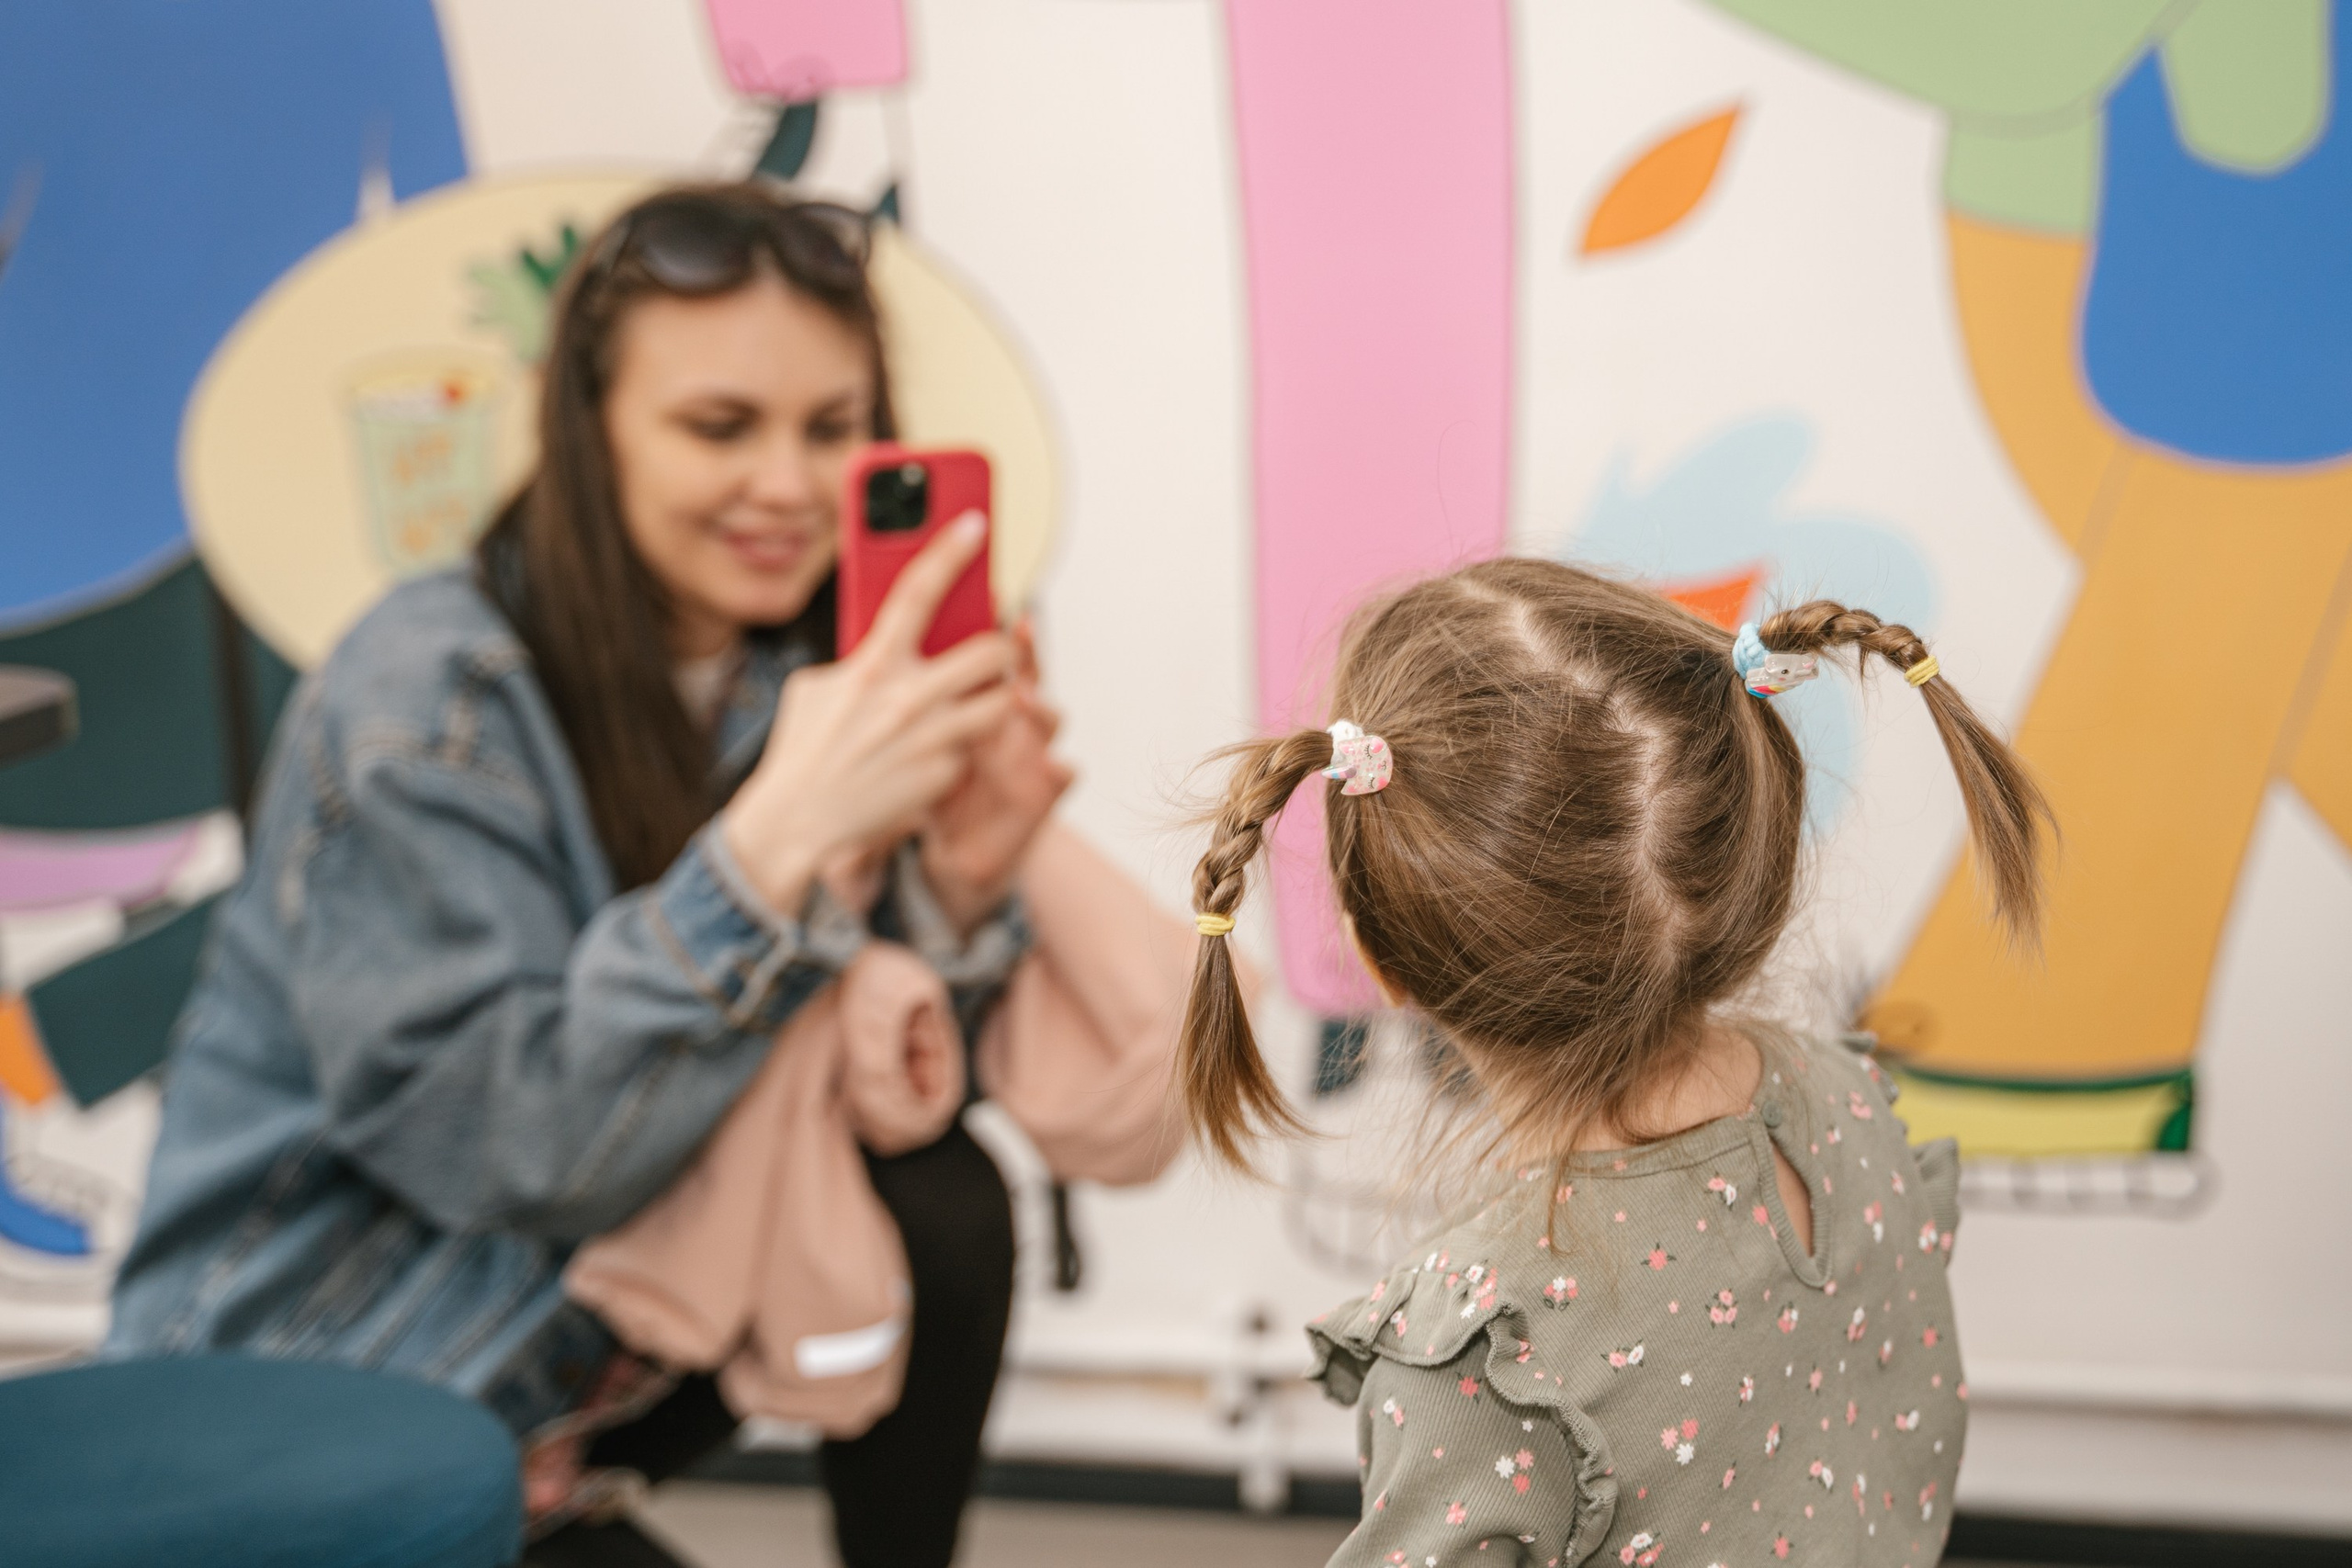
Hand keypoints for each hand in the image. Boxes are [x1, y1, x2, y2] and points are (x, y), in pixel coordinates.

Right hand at [721, 513, 1016, 916]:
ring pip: (1000, 702)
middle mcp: (908, 698)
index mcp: (872, 666)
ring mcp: (932, 739)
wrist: (797, 823)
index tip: (975, 522)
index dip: (948, 551)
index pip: (916, 592)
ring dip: (997, 697)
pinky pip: (975, 748)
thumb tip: (888, 640)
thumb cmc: (804, 752)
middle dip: (1003, 648)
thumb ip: (858, 661)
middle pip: (990, 653)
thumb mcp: (816, 690)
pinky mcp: (945, 776)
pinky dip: (966, 746)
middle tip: (995, 649)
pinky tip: (935, 755)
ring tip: (977, 698)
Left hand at [919, 619, 1075, 937]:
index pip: (986, 652)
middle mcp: (1010, 719)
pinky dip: (1060, 769)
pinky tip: (1055, 765)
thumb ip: (900, 700)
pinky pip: (1063, 775)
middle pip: (1027, 674)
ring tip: (1022, 696)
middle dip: (1024, 652)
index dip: (985, 622)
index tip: (984, 597)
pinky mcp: (1042, 793)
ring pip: (1049, 718)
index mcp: (975, 700)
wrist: (952, 849)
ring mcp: (1031, 753)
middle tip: (1013, 632)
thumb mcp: (905, 736)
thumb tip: (869, 662)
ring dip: (1039, 706)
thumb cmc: (921, 783)